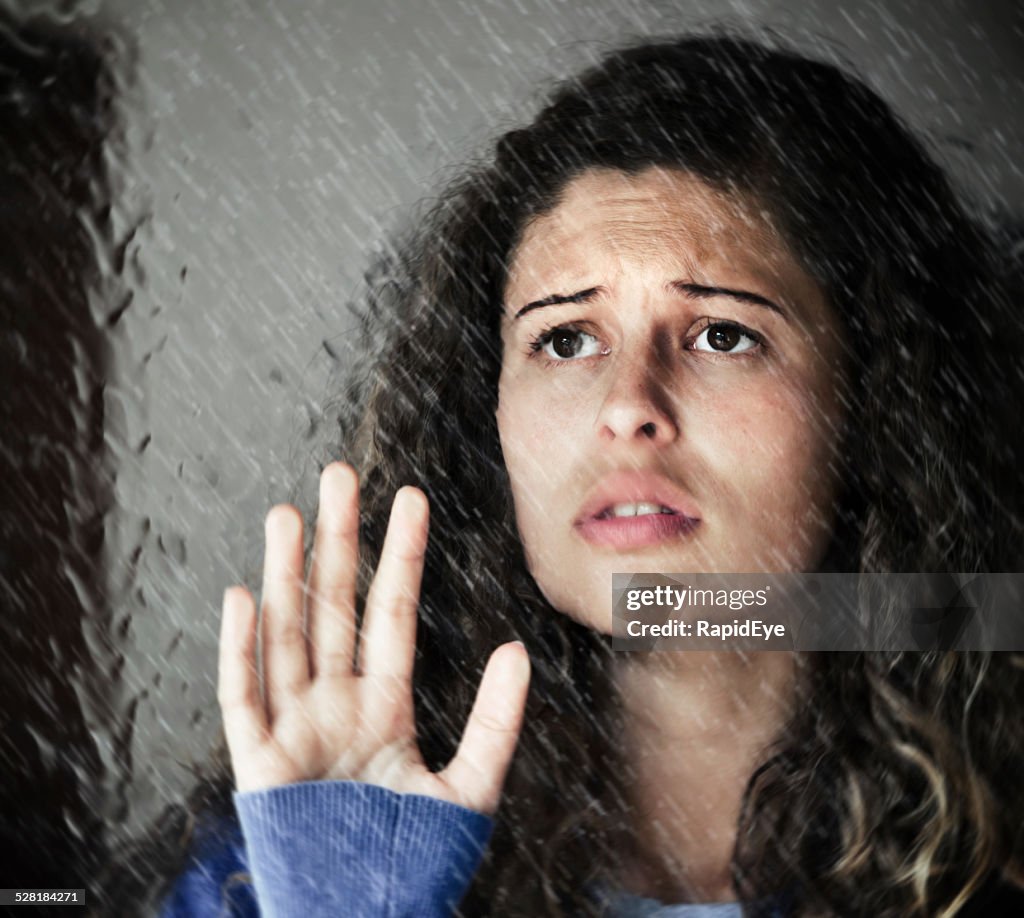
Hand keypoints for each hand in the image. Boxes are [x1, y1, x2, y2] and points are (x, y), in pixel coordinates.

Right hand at [218, 461, 530, 815]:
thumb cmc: (415, 865)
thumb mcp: (469, 788)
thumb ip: (494, 720)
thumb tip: (514, 648)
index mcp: (383, 703)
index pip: (391, 611)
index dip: (401, 554)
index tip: (410, 498)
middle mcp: (336, 704)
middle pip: (333, 606)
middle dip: (337, 542)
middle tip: (340, 475)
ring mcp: (296, 729)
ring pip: (286, 634)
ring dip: (286, 575)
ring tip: (289, 514)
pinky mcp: (261, 766)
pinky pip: (245, 698)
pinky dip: (242, 650)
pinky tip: (245, 597)